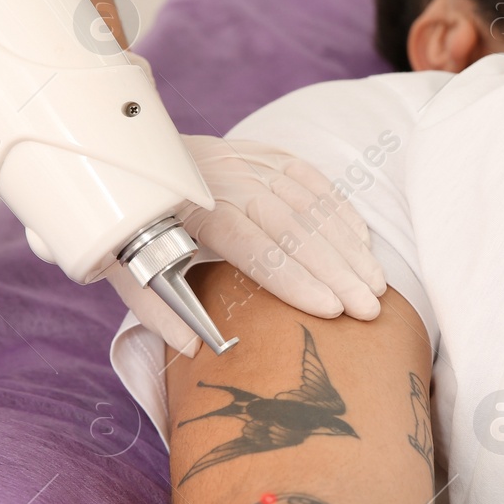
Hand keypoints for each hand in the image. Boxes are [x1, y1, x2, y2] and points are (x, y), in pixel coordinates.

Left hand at [107, 136, 387, 355]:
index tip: (329, 309)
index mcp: (195, 209)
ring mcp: (251, 162)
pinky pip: (315, 181)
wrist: (132, 153)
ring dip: (348, 246)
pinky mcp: (268, 154)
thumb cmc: (136, 220)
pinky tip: (363, 243)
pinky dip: (341, 212)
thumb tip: (194, 350)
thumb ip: (157, 310)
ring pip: (311, 205)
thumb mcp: (126, 266)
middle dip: (337, 272)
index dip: (294, 279)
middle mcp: (229, 180)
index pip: (254, 246)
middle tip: (369, 309)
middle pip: (293, 229)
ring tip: (376, 285)